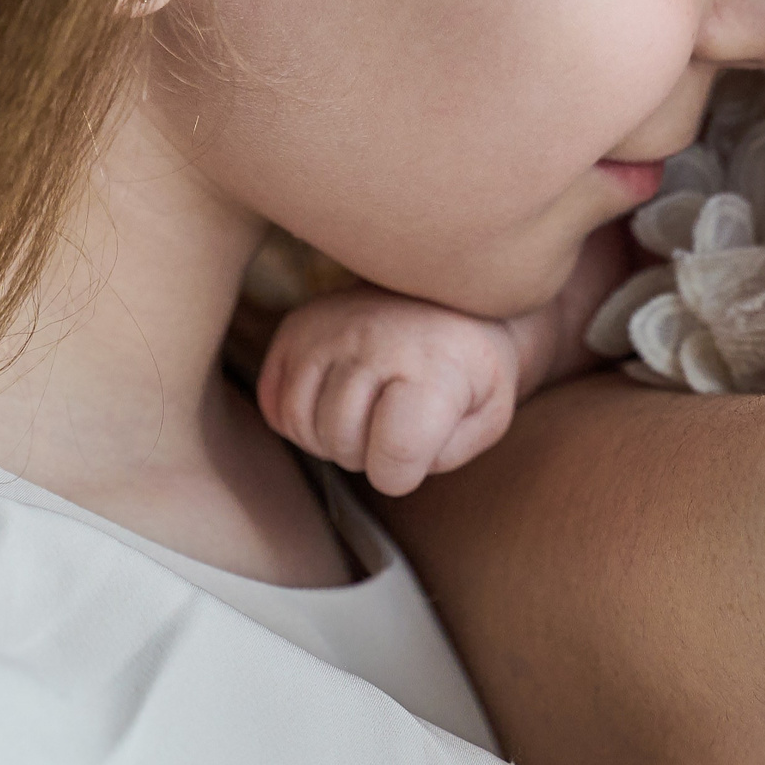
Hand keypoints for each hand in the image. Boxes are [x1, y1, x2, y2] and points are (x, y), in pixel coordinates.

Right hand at [257, 291, 522, 495]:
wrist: (447, 291)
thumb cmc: (472, 364)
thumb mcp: (490, 414)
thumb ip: (447, 452)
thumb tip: (392, 466)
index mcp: (434, 366)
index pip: (397, 453)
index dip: (403, 473)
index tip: (416, 452)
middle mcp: (374, 340)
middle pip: (341, 441)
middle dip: (366, 454)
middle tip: (390, 428)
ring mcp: (329, 328)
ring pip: (301, 423)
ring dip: (329, 439)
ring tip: (362, 420)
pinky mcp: (297, 325)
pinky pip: (274, 400)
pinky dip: (297, 420)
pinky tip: (330, 408)